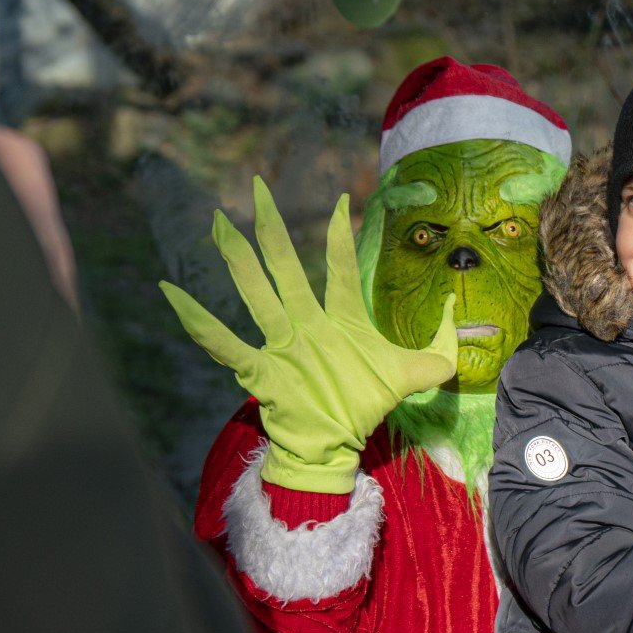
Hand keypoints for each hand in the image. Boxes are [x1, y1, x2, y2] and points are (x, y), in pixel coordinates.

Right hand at [160, 177, 456, 492]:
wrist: (334, 448)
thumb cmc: (365, 408)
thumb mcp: (414, 376)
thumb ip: (441, 348)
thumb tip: (457, 310)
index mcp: (342, 320)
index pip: (340, 268)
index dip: (340, 236)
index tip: (343, 200)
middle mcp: (307, 324)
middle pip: (287, 266)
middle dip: (273, 226)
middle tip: (257, 184)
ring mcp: (282, 344)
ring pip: (258, 293)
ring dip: (238, 259)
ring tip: (220, 223)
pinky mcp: (262, 371)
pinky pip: (227, 343)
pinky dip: (201, 322)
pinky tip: (175, 295)